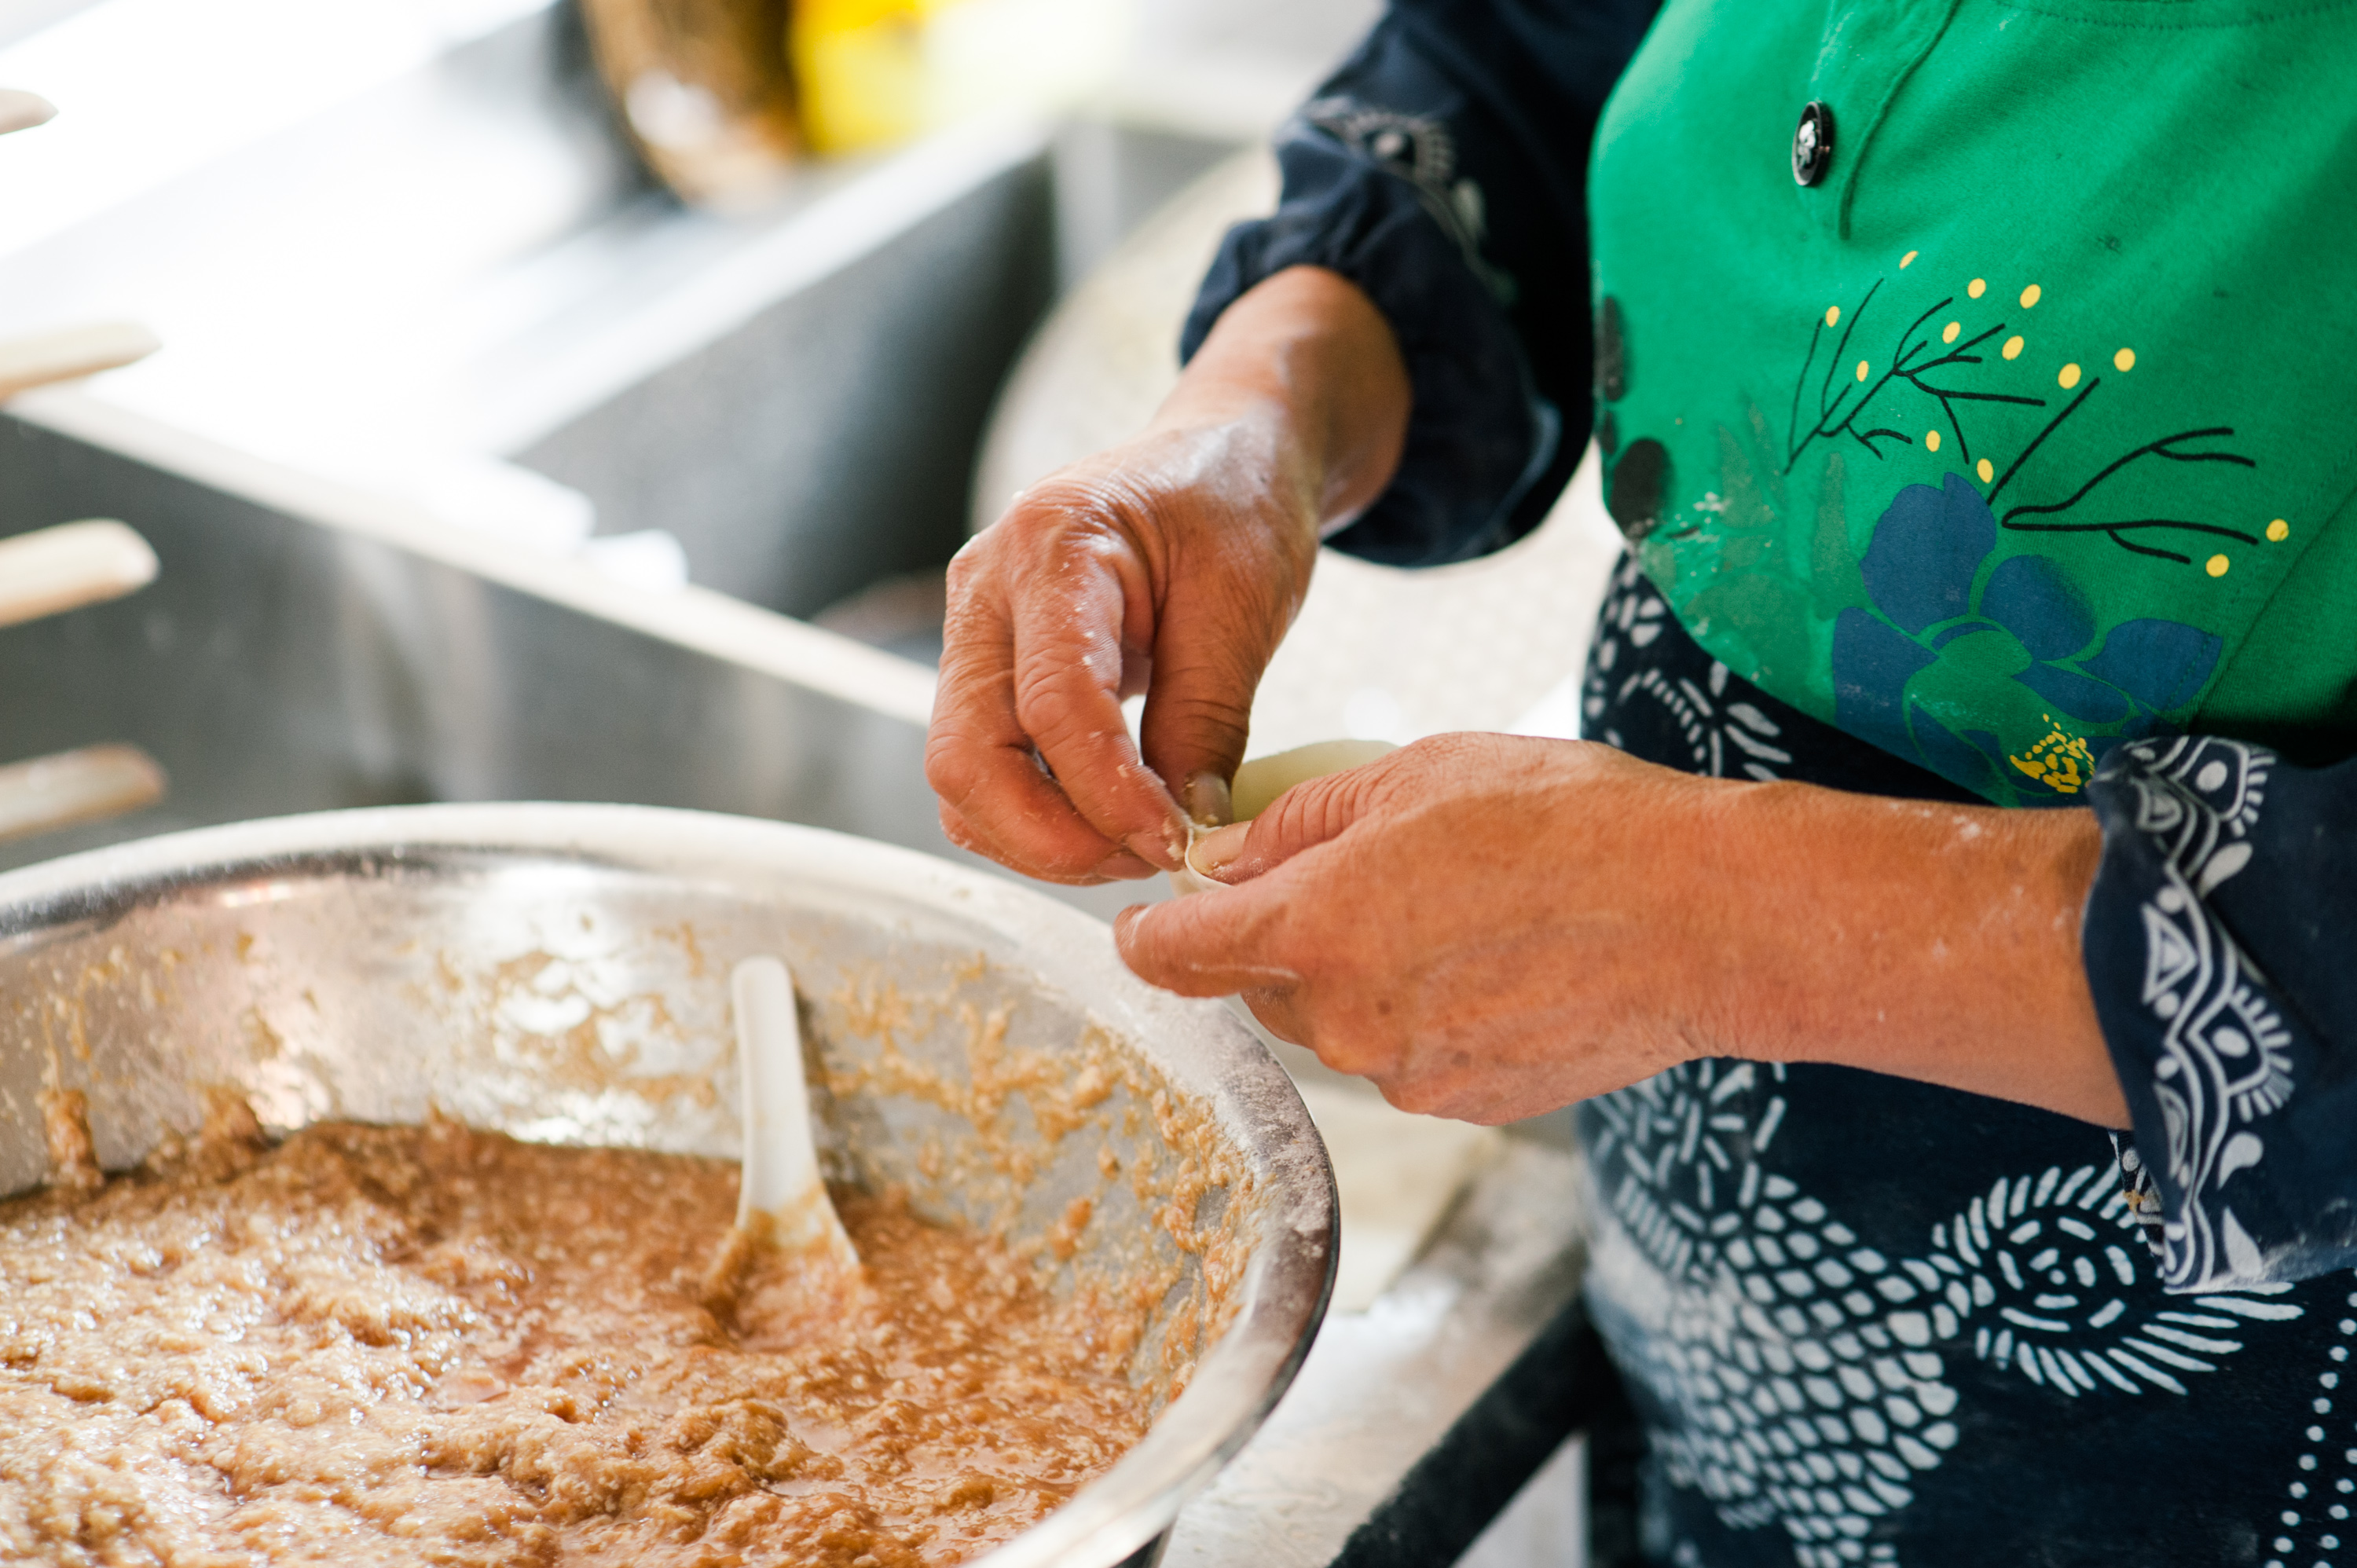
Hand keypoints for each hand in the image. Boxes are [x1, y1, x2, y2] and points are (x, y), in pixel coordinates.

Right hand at [925, 267, 1408, 883]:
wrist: (1222, 453)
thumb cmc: (1235, 501)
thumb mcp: (1244, 603)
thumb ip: (1206, 723)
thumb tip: (1181, 832)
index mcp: (1054, 546)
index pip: (1052, 703)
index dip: (1107, 794)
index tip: (1173, 841)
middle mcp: (987, 588)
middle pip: (967, 757)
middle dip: (1052, 838)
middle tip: (1146, 859)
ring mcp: (973, 630)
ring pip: (961, 778)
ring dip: (1039, 840)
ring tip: (1135, 845)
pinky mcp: (987, 668)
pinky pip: (983, 768)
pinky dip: (1033, 817)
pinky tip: (1107, 823)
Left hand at [1114, 734, 2124, 1126]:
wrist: (1706, 918)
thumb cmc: (1566, 823)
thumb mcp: (1413, 776)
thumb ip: (1296, 824)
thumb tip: (1221, 860)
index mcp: (1312, 929)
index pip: (1175, 958)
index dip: (1151, 934)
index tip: (1152, 919)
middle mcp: (1346, 1020)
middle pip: (1262, 991)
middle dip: (1286, 940)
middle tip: (1368, 875)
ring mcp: (1408, 1076)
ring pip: (1338, 1026)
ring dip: (1361, 978)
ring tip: (1456, 915)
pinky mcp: (1467, 1105)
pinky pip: (1408, 1058)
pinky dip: (1426, 1016)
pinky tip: (1497, 964)